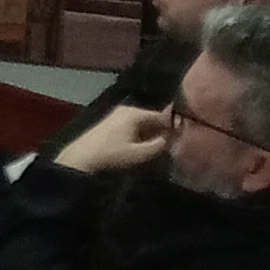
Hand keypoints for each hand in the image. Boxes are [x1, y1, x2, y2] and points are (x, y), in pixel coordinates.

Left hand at [52, 103, 171, 174]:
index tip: (188, 134)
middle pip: (153, 119)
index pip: (163, 115)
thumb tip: (174, 140)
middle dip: (165, 130)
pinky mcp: (111, 124)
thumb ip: (160, 146)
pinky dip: (143, 135)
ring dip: (154, 134)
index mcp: (135, 113)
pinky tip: (147, 147)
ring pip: (144, 123)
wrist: (81, 158)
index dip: (176, 125)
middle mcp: (127, 110)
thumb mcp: (139, 154)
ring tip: (166, 146)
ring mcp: (118, 116)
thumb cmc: (111, 155)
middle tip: (179, 142)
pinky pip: (134, 127)